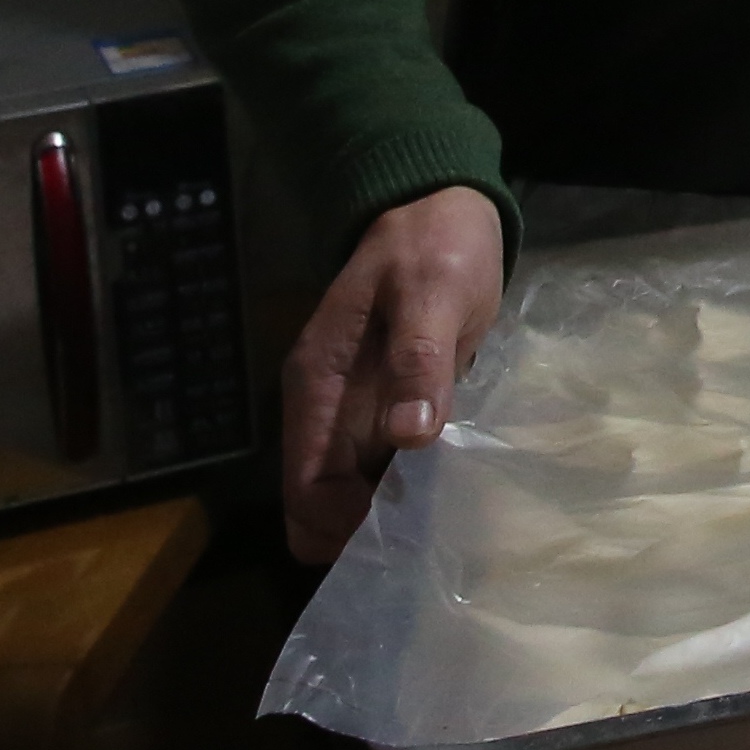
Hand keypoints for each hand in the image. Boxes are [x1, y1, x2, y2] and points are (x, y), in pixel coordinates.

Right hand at [281, 185, 506, 564]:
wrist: (443, 205)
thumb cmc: (436, 245)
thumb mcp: (433, 291)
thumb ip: (419, 359)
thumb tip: (408, 438)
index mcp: (317, 384)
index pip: (303, 488)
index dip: (341, 524)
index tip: (399, 535)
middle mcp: (324, 408)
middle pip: (316, 506)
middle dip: (356, 537)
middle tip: (421, 544)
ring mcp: (353, 412)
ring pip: (346, 498)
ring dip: (382, 523)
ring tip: (438, 531)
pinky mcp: (386, 410)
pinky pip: (379, 474)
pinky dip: (402, 497)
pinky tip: (446, 501)